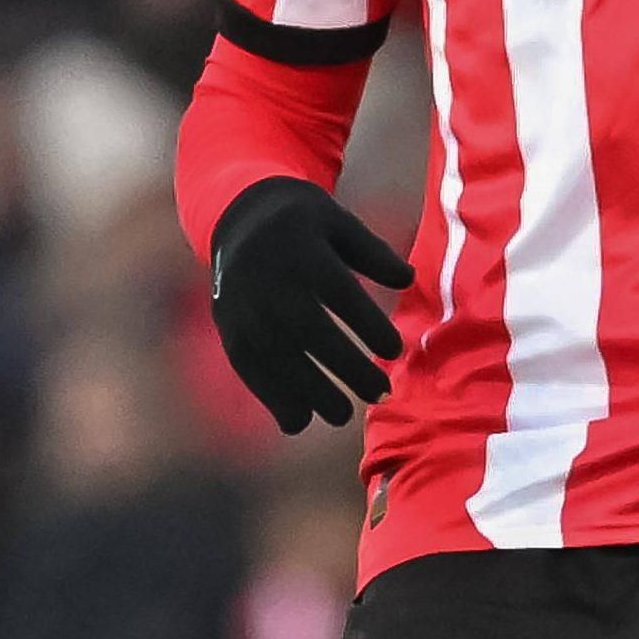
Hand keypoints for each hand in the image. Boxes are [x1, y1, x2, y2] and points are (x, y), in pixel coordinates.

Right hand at [209, 178, 413, 433]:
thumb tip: (408, 280)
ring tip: (343, 415)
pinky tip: (298, 421)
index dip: (369, 325)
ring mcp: (245, 309)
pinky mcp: (230, 329)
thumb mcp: (339, 223)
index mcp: (303, 252)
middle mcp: (270, 283)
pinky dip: (271, 397)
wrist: (239, 217)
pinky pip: (249, 369)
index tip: (395, 349)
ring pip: (278, 358)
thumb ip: (373, 253)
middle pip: (312, 333)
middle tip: (381, 393)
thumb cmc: (304, 224)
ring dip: (310, 392)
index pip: (341, 294)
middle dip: (348, 368)